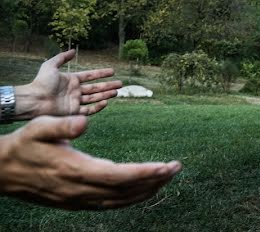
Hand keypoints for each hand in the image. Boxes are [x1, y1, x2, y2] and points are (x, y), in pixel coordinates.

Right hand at [0, 115, 180, 209]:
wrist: (3, 171)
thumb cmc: (24, 145)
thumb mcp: (39, 127)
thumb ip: (62, 125)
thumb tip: (85, 121)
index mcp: (75, 170)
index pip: (118, 176)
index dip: (145, 173)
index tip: (167, 167)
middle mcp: (79, 190)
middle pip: (125, 190)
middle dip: (154, 180)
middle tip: (177, 167)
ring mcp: (78, 200)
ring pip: (119, 201)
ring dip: (145, 191)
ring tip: (167, 177)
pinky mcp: (76, 202)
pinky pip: (109, 204)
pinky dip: (130, 198)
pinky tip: (142, 190)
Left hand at [17, 50, 121, 118]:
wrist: (34, 99)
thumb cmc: (40, 83)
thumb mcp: (50, 66)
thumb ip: (62, 57)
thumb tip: (73, 50)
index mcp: (71, 80)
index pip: (90, 76)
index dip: (101, 73)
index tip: (112, 71)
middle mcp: (74, 91)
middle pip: (95, 88)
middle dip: (108, 85)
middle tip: (120, 83)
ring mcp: (74, 102)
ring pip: (94, 98)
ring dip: (106, 94)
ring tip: (117, 92)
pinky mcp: (72, 112)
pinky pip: (88, 110)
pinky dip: (97, 107)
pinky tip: (106, 101)